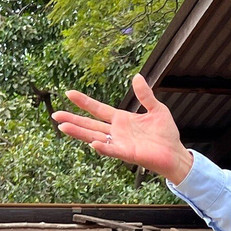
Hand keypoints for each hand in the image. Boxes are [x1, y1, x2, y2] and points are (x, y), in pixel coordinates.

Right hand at [52, 74, 193, 184]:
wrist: (175, 153)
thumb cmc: (166, 134)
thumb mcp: (156, 109)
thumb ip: (145, 95)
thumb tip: (136, 77)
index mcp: (121, 120)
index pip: (98, 109)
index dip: (84, 102)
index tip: (69, 93)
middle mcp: (117, 132)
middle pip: (90, 124)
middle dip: (72, 120)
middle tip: (55, 115)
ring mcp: (120, 143)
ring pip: (94, 137)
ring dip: (79, 133)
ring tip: (62, 127)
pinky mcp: (128, 154)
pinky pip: (112, 150)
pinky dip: (103, 147)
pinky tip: (92, 142)